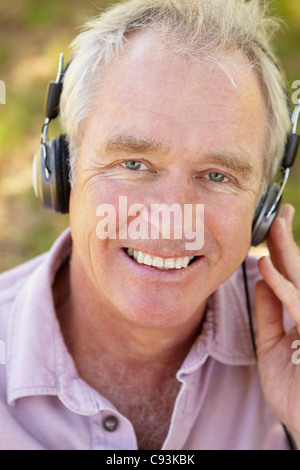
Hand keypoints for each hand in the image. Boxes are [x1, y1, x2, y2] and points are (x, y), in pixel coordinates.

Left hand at [255, 204, 299, 447]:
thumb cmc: (293, 389)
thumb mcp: (274, 346)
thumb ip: (269, 313)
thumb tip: (261, 279)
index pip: (290, 277)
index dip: (281, 252)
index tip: (274, 228)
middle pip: (297, 271)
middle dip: (287, 241)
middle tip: (281, 212)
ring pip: (299, 282)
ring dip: (286, 254)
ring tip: (275, 227)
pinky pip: (297, 307)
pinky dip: (281, 287)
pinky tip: (266, 268)